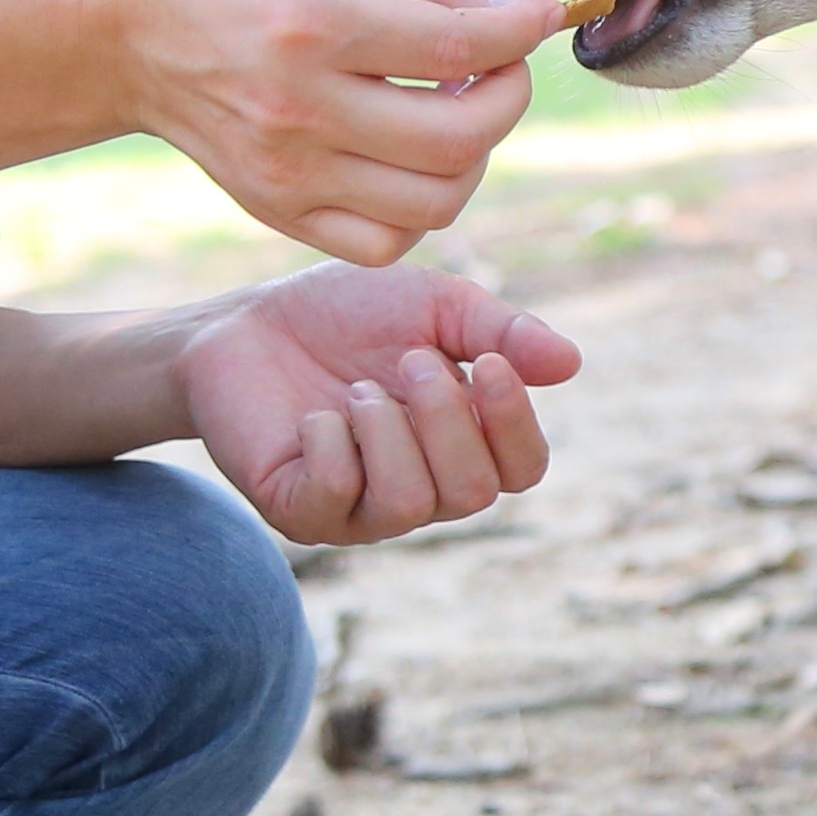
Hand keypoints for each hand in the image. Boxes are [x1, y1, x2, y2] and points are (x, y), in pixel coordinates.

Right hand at [85, 0, 564, 264]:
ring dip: (472, 157)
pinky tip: (410, 155)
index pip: (458, 46)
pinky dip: (420, 207)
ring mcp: (286, 173)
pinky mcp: (276, 211)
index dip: (520, 32)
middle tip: (498, 65)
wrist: (125, 30)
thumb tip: (513, 18)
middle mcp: (300, 109)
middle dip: (506, 97)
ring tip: (456, 108)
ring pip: (433, 203)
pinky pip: (384, 242)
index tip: (537, 17)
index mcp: (314, 24)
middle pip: (457, 138)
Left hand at [178, 263, 581, 543]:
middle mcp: (421, 486)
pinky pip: (337, 496)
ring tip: (356, 390)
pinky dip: (331, 443)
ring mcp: (361, 508)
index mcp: (461, 441)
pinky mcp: (302, 511)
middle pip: (474, 493)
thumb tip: (571, 363)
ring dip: (386, 429)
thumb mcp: (431, 304)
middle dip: (445, 418)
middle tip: (409, 360)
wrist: (244, 321)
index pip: (522, 468)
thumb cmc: (345, 315)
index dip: (515, 423)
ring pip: (409, 502)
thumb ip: (499, 331)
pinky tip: (313, 417)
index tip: (486, 363)